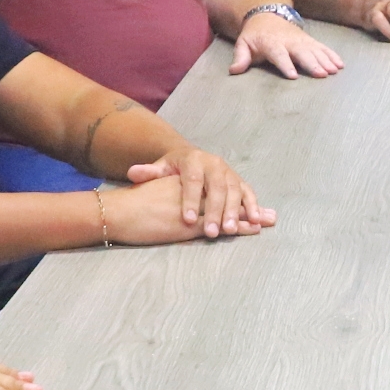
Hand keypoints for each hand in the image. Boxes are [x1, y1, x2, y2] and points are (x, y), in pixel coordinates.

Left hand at [118, 149, 274, 239]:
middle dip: (216, 211)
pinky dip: (254, 206)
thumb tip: (133, 173)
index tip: (187, 219)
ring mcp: (229, 171)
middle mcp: (214, 163)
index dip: (191, 200)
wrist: (193, 157)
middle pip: (217, 187)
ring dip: (235, 211)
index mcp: (193, 160)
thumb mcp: (161, 168)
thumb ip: (148, 173)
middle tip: (213, 232)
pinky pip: (248, 193)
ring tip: (231, 230)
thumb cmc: (175, 168)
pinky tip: (256, 221)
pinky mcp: (239, 180)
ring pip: (235, 191)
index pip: (192, 181)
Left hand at [229, 12, 344, 79]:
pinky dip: (332, 55)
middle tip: (322, 74)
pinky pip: (323, 48)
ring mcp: (302, 40)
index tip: (293, 75)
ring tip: (334, 71)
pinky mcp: (310, 40)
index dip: (286, 65)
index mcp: (272, 43)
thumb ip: (240, 57)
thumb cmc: (255, 36)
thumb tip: (234, 70)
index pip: (279, 54)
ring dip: (325, 60)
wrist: (267, 15)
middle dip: (312, 63)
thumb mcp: (243, 44)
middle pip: (302, 53)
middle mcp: (289, 41)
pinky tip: (340, 64)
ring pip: (315, 50)